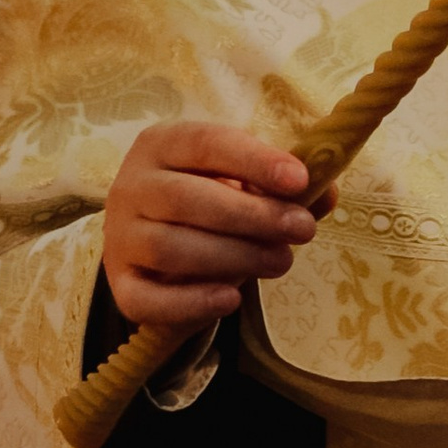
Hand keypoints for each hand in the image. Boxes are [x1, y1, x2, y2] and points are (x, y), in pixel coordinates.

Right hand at [101, 121, 324, 330]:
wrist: (151, 241)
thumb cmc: (207, 200)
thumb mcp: (240, 180)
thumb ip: (283, 186)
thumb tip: (327, 194)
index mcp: (161, 145)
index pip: (204, 144)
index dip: (253, 161)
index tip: (300, 180)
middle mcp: (130, 187)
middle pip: (186, 199)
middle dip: (252, 216)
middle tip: (302, 230)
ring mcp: (120, 238)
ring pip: (170, 248)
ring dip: (233, 257)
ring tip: (281, 262)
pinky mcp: (121, 285)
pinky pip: (148, 299)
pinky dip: (192, 303)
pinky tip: (231, 299)